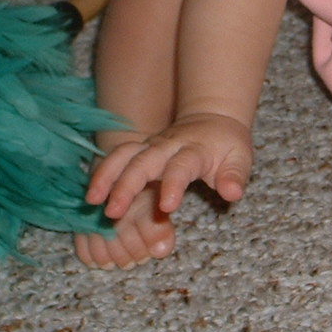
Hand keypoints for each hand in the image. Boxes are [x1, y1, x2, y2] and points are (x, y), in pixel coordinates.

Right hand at [85, 113, 252, 219]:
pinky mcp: (139, 149)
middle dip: (127, 185)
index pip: (182, 166)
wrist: (212, 118)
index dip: (173, 185)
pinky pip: (116, 157)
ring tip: (92, 201)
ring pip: (124, 155)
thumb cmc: (227, 145)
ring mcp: (150, 145)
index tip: (166, 206)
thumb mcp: (240, 158)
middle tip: (112, 212)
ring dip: (106, 176)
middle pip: (144, 161)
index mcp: (194, 150)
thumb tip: (233, 193)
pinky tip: (91, 194)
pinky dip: (102, 173)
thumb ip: (234, 176)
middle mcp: (168, 146)